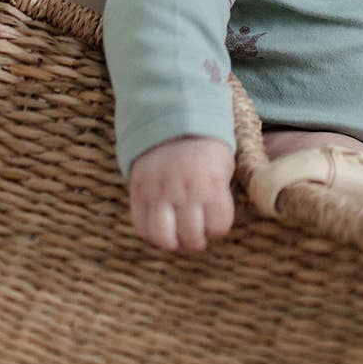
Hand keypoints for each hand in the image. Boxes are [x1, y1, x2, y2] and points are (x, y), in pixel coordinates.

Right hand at [129, 136, 234, 252]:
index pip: (219, 226)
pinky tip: (160, 224)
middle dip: (195, 241)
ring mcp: (159, 190)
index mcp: (211, 182)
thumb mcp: (223, 167)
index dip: (217, 229)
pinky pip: (140, 225)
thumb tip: (212, 229)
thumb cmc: (205, 150)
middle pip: (191, 236)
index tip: (213, 223)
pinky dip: (150, 233)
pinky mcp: (139, 190)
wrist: (174, 121)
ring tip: (175, 235)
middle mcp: (184, 189)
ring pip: (163, 237)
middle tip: (194, 235)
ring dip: (172, 242)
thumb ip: (219, 197)